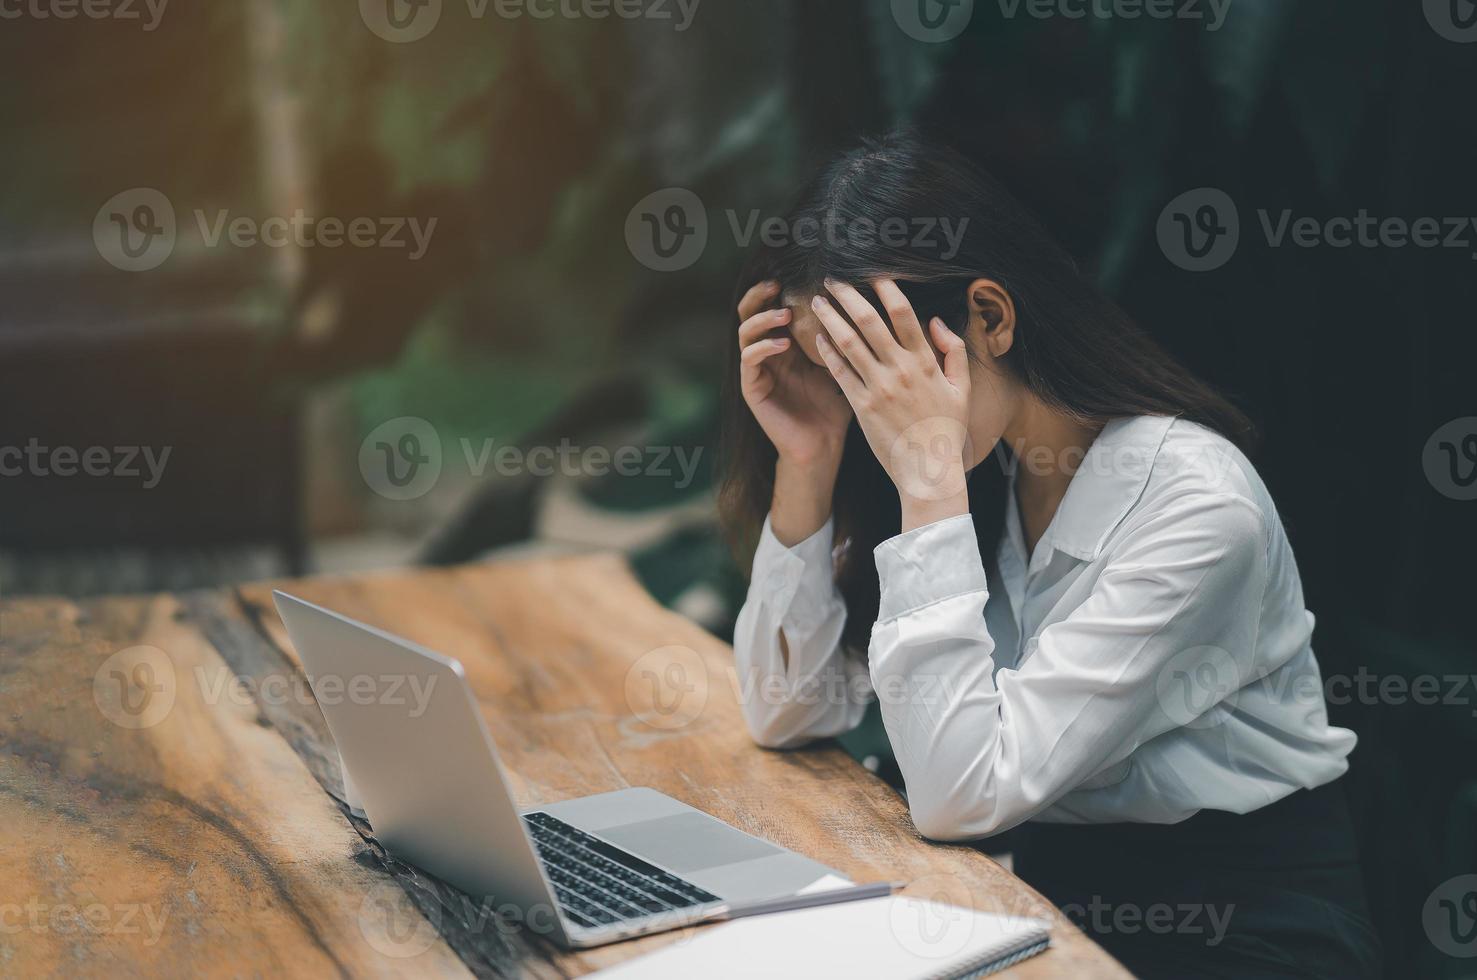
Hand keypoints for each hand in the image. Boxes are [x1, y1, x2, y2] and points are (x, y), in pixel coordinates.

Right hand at [737, 280, 852, 467]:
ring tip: (784, 315)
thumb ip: (843, 334)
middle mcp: (767, 351)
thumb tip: (866, 301)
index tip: (798, 274)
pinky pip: (749, 360)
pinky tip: (782, 344)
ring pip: (745, 331)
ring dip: (763, 319)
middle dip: (760, 295)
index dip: (778, 287)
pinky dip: (763, 347)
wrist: (824, 445)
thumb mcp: (842, 362)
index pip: (772, 304)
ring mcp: (757, 369)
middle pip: (750, 311)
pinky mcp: (752, 388)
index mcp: (786, 341)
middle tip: (777, 285)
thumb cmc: (836, 405)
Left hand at [811, 279, 971, 530]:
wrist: (928, 472)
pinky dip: (827, 352)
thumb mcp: (962, 389)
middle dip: (849, 295)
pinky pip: (840, 373)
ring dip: (831, 318)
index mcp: (925, 362)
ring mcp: (879, 388)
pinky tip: (817, 337)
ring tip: (817, 301)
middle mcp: (900, 371)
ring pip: (849, 343)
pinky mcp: (861, 407)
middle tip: (833, 278)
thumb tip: (936, 321)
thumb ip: (953, 350)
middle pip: (869, 321)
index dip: (886, 287)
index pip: (903, 313)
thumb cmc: (946, 430)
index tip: (872, 272)